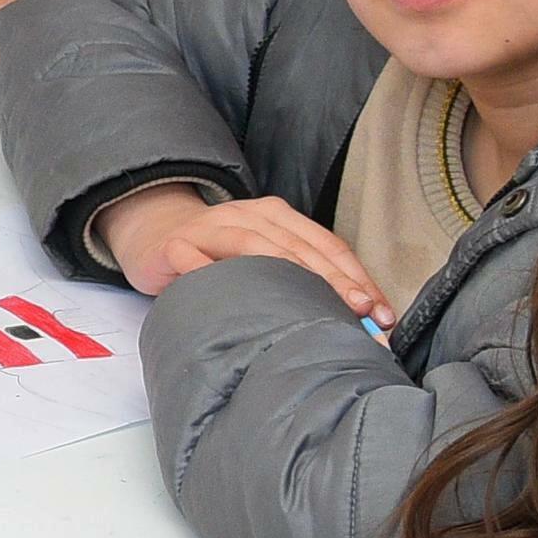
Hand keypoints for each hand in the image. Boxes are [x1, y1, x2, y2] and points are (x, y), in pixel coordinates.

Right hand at [100, 183, 388, 319]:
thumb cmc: (217, 258)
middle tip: (361, 313)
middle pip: (299, 246)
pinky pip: (196, 259)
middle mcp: (248, 215)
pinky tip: (235, 299)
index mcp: (277, 216)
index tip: (381, 313)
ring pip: (255, 246)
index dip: (358, 277)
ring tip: (312, 304)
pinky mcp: (176, 245)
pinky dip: (213, 274)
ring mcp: (211, 227)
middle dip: (335, 282)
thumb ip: (300, 281)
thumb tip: (357, 322)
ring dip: (288, 274)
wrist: (156, 236)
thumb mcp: (264, 261)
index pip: (327, 244)